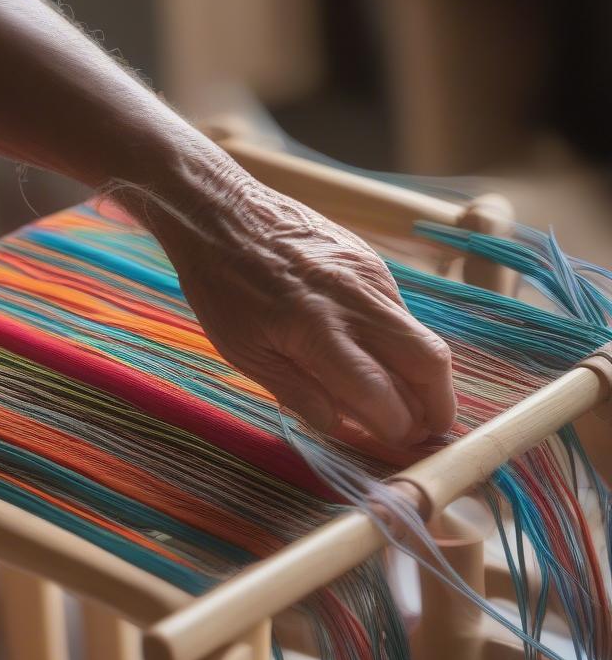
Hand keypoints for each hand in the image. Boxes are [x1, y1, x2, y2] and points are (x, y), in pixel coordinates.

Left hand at [131, 160, 455, 447]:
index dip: (395, 427)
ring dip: (425, 377)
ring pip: (423, 336)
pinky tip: (377, 359)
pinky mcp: (371, 260)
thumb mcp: (243, 350)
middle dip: (438, 407)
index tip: (397, 448)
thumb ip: (296, 391)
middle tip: (426, 433)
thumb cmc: (220, 284)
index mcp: (316, 328)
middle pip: (429, 363)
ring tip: (407, 404)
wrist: (221, 211)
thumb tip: (339, 426)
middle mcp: (355, 300)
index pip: (381, 392)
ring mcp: (370, 275)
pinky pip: (401, 312)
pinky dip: (401, 344)